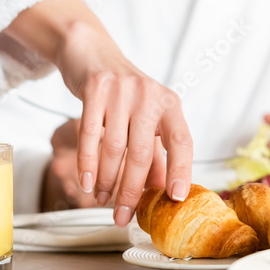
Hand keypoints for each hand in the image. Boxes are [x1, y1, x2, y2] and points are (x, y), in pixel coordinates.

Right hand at [5, 0, 192, 225]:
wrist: (92, 53)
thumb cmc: (123, 93)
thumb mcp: (145, 117)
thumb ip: (154, 152)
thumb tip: (162, 191)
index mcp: (169, 104)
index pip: (182, 141)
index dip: (181, 170)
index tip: (175, 198)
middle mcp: (149, 95)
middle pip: (142, 153)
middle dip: (131, 191)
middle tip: (123, 216)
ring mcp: (122, 90)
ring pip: (115, 147)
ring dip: (108, 181)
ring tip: (103, 201)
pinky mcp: (95, 88)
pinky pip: (90, 134)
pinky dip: (87, 162)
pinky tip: (88, 182)